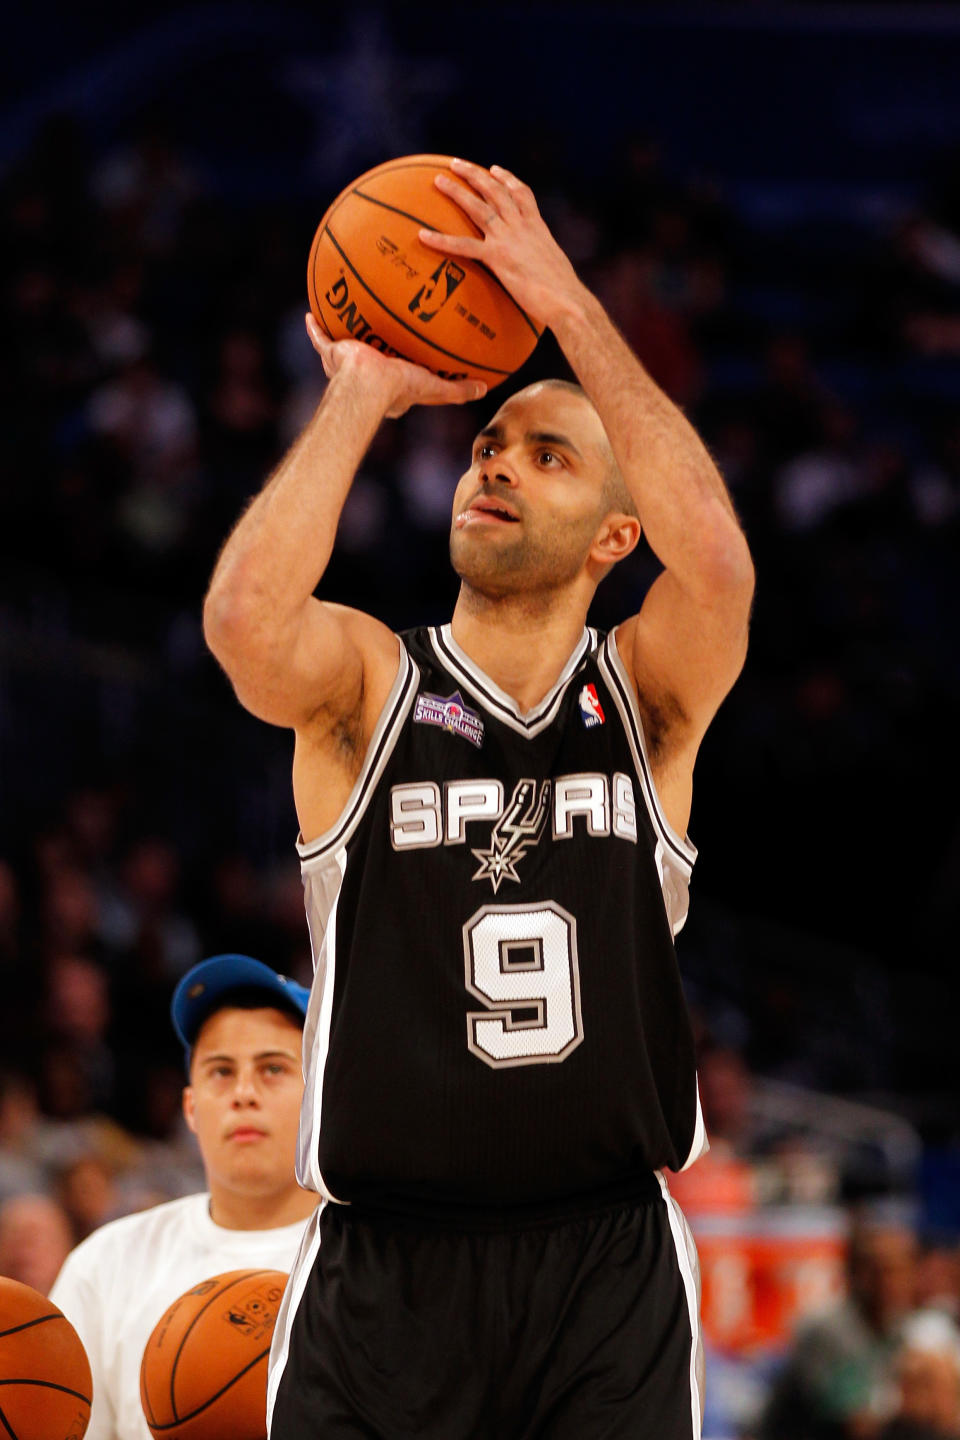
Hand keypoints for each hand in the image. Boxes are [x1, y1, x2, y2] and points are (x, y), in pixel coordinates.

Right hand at [305, 313, 485, 417]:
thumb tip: (485, 389)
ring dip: (343, 334)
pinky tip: (311, 313)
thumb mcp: (434, 387)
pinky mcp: (332, 354)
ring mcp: (346, 365)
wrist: (367, 383)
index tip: (407, 358)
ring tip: (343, 314)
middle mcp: (365, 375)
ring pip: (343, 347)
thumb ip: (457, 390)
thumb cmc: (400, 387)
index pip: (396, 376)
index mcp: (389, 386)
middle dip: (370, 347)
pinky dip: (315, 328)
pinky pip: (320, 338)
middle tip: (375, 332)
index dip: (402, 368)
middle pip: (368, 357)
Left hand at [419, 159, 584, 329]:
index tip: (495, 169)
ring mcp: (509, 239)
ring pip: (478, 207)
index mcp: (537, 226)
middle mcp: (522, 226)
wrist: (568, 300)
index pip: (521, 194)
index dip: (507, 179)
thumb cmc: (565, 294)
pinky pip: (464, 246)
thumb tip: (542, 275)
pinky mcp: (498, 258)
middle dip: (474, 175)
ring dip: (457, 191)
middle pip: (495, 191)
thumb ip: (543, 263)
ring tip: (438, 180)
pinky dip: (441, 240)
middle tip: (455, 164)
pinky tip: (422, 236)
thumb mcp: (556, 268)